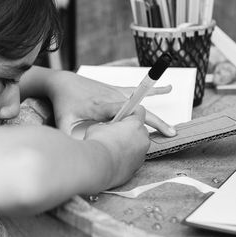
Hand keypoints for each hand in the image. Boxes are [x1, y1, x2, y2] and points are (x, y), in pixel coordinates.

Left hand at [45, 70, 175, 135]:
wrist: (65, 83)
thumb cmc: (65, 105)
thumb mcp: (64, 123)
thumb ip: (71, 137)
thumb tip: (78, 153)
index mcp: (100, 106)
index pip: (120, 112)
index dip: (131, 119)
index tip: (144, 129)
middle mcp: (111, 98)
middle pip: (137, 111)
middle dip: (154, 123)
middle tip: (169, 135)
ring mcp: (116, 93)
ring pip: (140, 105)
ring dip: (156, 117)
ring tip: (171, 129)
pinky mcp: (117, 90)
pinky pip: (138, 91)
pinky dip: (154, 90)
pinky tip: (169, 88)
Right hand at [84, 106, 149, 188]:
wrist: (98, 166)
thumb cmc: (99, 146)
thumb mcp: (97, 127)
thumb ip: (106, 126)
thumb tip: (105, 129)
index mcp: (135, 124)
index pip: (139, 111)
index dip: (130, 113)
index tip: (124, 116)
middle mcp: (142, 138)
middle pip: (139, 129)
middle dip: (129, 130)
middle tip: (115, 133)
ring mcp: (142, 154)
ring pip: (137, 145)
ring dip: (129, 144)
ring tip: (113, 148)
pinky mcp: (138, 166)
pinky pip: (134, 158)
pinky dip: (127, 157)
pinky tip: (114, 158)